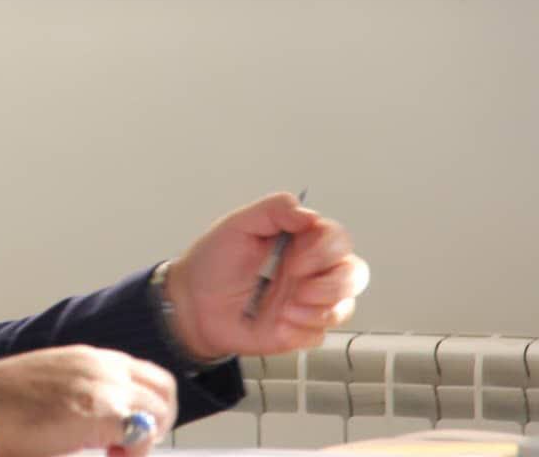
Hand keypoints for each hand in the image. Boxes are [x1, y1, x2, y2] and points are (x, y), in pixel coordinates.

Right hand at [0, 344, 176, 456]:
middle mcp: (102, 366)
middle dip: (158, 422)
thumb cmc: (2, 402)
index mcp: (91, 359)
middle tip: (131, 447)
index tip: (132, 432)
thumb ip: (83, 391)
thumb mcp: (53, 383)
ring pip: (159, 410)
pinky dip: (133, 452)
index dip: (149, 408)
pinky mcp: (98, 411)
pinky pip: (141, 433)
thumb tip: (104, 423)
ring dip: (146, 437)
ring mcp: (102, 386)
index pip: (147, 376)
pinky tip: (108, 456)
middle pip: (164, 391)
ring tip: (116, 453)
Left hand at [164, 192, 369, 358]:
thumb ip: (274, 211)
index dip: (325, 250)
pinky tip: (276, 324)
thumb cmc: (213, 263)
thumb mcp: (238, 225)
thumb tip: (307, 213)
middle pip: (354, 273)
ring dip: (318, 309)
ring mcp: (308, 302)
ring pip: (345, 306)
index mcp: (300, 241)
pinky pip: (320, 335)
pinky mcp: (300, 330)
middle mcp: (310, 271)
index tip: (295, 259)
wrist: (192, 305)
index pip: (338, 239)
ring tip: (284, 309)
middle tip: (297, 287)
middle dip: (332, 283)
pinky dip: (300, 331)